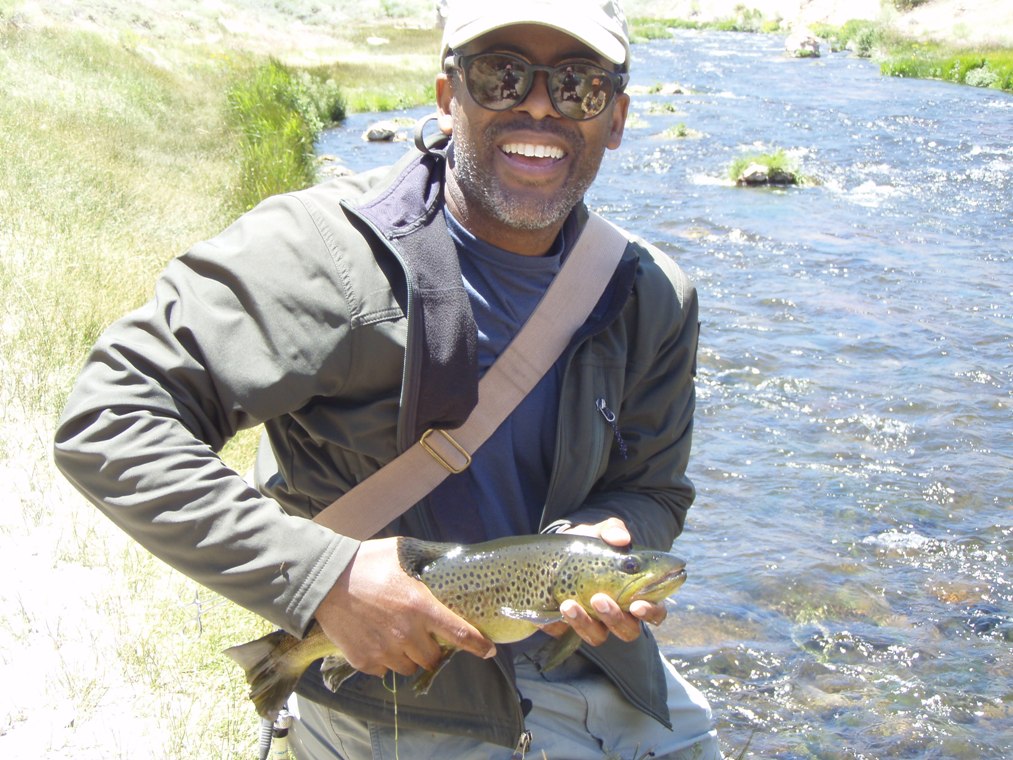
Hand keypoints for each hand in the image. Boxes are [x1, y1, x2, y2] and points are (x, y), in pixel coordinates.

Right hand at [314, 537, 495, 677]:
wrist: (324, 580)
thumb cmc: (365, 562)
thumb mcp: (402, 554)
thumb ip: (427, 561)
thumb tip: (451, 558)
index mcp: (420, 606)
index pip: (459, 634)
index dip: (477, 645)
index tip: (487, 650)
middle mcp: (406, 633)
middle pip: (433, 657)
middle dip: (432, 648)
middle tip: (423, 635)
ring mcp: (384, 649)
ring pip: (409, 667)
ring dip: (409, 656)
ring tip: (397, 637)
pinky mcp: (363, 660)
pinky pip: (384, 670)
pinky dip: (384, 660)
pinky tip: (376, 640)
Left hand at [548, 518, 667, 645]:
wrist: (557, 551)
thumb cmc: (589, 544)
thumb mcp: (599, 533)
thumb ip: (612, 531)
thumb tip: (622, 538)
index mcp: (635, 594)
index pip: (655, 612)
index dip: (651, 612)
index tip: (638, 605)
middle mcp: (618, 614)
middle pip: (628, 631)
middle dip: (615, 619)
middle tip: (599, 599)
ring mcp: (593, 623)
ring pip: (598, 636)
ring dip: (585, 623)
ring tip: (569, 604)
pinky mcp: (569, 626)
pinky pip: (568, 633)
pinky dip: (564, 623)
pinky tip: (559, 607)